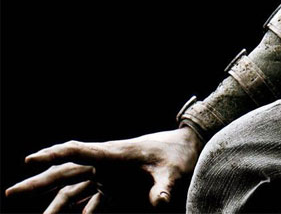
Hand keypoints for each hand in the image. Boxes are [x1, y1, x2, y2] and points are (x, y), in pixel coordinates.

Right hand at [5, 127, 201, 212]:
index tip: (30, 160)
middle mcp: (104, 164)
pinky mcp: (114, 188)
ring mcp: (107, 177)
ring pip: (72, 191)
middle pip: (64, 173)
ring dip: (54, 205)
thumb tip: (160, 203)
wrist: (187, 148)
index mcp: (113, 154)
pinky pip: (88, 203)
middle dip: (37, 183)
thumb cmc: (179, 154)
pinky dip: (76, 213)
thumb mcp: (174, 170)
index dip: (53, 155)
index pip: (77, 151)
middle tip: (10, 193)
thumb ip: (165, 187)